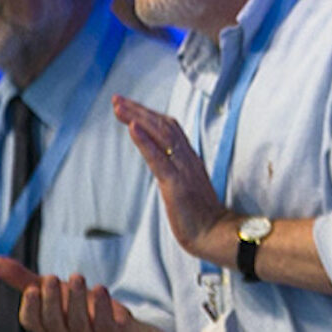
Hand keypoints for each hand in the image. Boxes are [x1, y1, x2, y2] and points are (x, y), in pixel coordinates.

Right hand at [0, 258, 145, 330]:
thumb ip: (23, 279)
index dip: (30, 307)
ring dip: (76, 299)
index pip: (32, 322)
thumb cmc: (79, 307)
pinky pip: (106, 325)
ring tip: (76, 277)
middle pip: (53, 323)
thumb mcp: (51, 291)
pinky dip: (103, 307)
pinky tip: (100, 289)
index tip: (32, 288)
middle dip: (52, 300)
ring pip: (78, 323)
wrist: (117, 322)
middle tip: (51, 278)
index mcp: (46, 327)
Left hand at [112, 96, 235, 263]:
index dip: (149, 114)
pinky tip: (132, 127)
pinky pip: (158, 158)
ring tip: (119, 106)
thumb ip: (178, 171)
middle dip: (138, 110)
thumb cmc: (201, 216)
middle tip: (117, 99)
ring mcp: (183, 169)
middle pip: (163, 125)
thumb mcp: (187, 187)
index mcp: (190, 159)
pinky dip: (144, 140)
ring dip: (138, 118)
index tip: (129, 106)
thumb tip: (164, 164)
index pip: (169, 128)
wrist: (214, 234)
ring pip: (160, 135)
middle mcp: (187, 158)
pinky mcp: (175, 183)